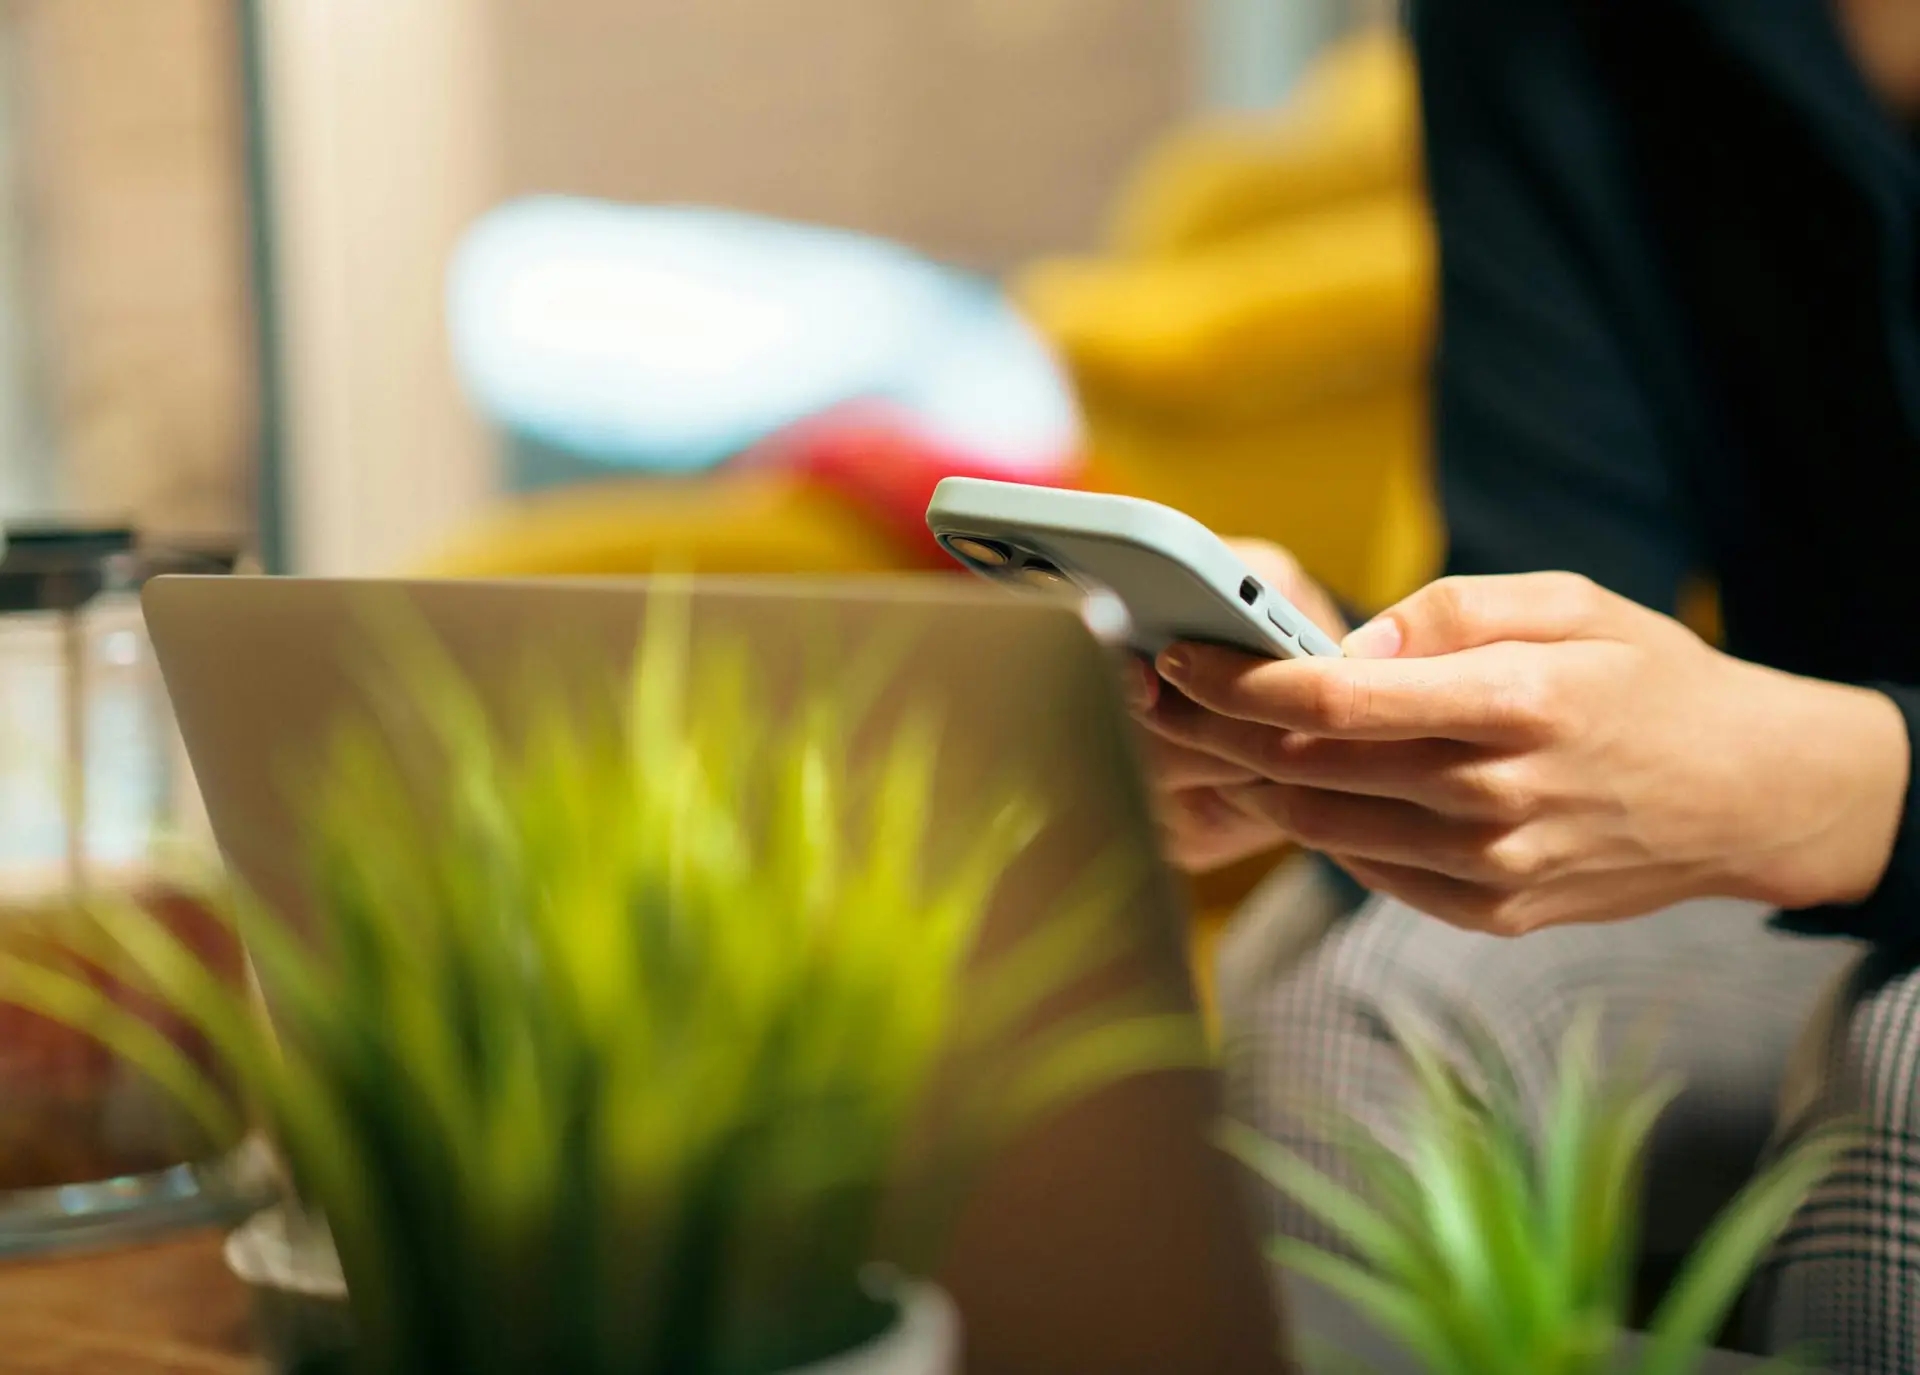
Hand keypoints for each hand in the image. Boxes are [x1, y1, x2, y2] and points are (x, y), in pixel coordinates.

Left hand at [1140, 572, 1909, 931]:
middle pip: (1307, 766)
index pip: (1334, 698)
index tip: (1179, 656)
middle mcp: (1493, 797)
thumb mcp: (1568, 602)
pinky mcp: (1489, 912)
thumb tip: (1346, 639)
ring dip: (1253, 780)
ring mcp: (1490, 867)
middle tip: (1158, 692)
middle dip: (1216, 727)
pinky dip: (1320, 825)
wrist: (1745, 794)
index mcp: (1511, 704)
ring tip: (1207, 736)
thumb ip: (1450, 611)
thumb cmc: (1649, 679)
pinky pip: (1367, 869)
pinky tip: (1296, 785)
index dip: (1237, 679)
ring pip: (1321, 824)